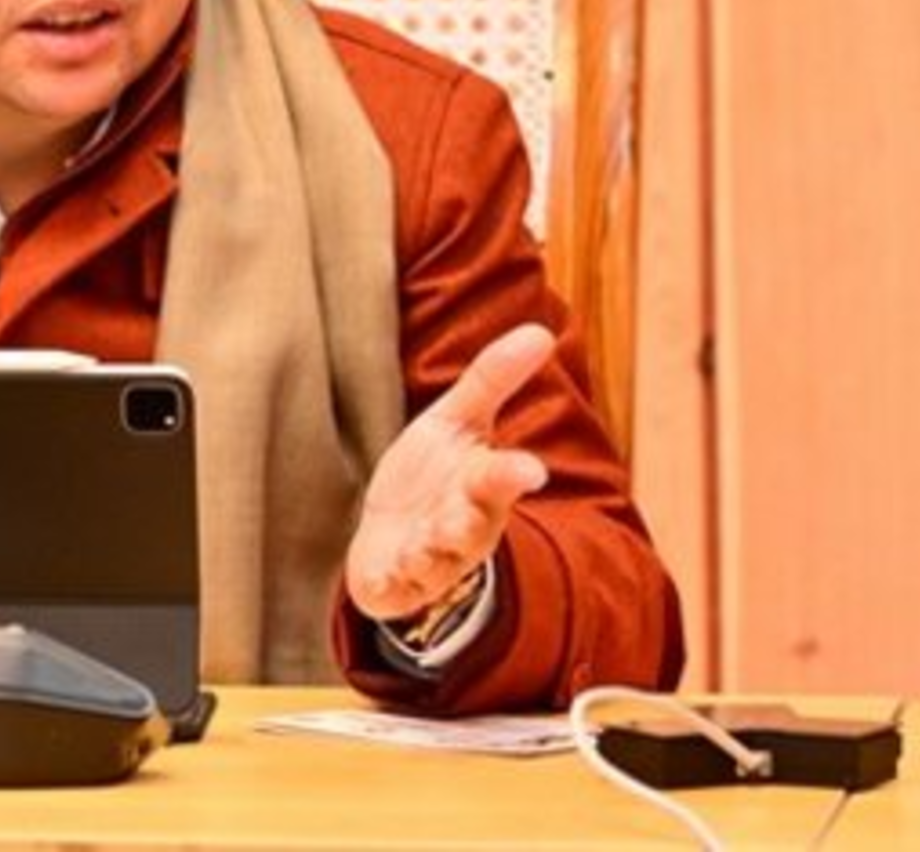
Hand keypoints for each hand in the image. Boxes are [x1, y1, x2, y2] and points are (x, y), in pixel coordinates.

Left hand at [343, 324, 553, 622]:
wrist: (398, 536)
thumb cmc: (437, 475)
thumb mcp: (458, 420)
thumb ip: (493, 379)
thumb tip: (540, 331)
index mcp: (481, 486)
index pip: (501, 478)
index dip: (513, 473)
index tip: (531, 470)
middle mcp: (462, 527)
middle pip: (470, 526)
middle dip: (464, 523)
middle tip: (458, 518)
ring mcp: (429, 558)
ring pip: (434, 561)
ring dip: (426, 555)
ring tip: (417, 549)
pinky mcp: (395, 583)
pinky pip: (392, 589)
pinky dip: (386, 584)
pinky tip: (379, 579)